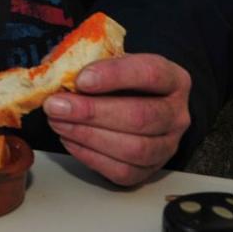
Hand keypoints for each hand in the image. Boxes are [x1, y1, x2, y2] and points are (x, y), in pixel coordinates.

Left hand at [42, 53, 191, 186]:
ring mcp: (167, 145)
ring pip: (134, 148)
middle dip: (92, 113)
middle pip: (141, 117)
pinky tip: (69, 139)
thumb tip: (56, 72)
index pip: (150, 74)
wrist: (136, 103)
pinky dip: (90, 156)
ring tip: (58, 122)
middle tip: (56, 106)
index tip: (80, 79)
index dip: (114, 76)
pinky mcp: (150, 170)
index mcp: (172, 78)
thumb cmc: (119, 80)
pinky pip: (123, 171)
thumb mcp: (110, 60)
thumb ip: (88, 61)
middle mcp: (177, 114)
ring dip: (88, 135)